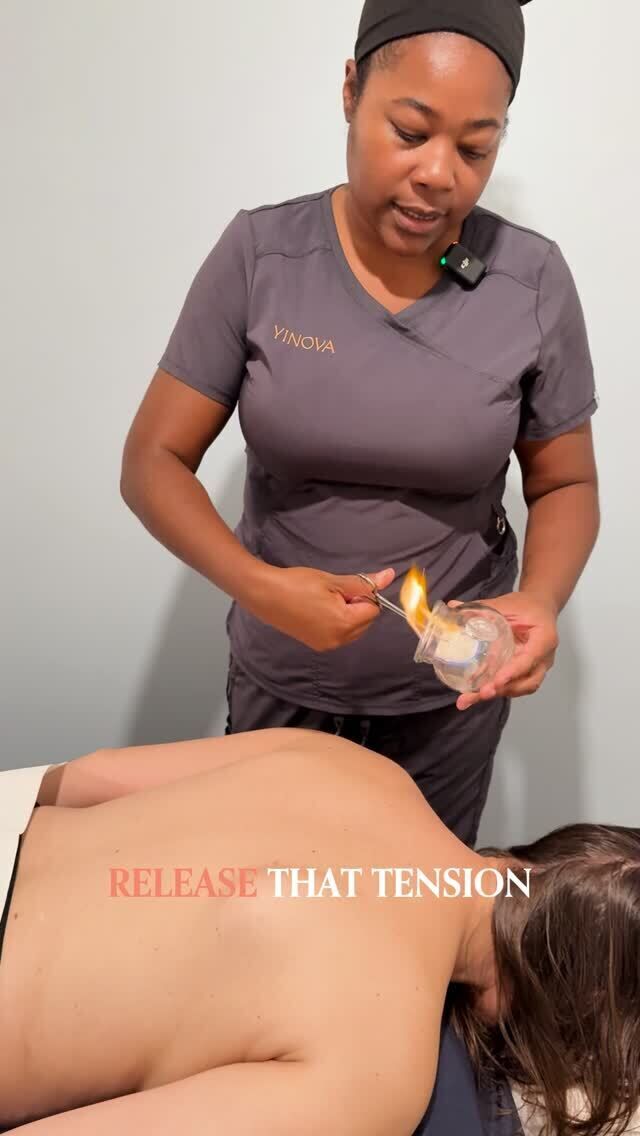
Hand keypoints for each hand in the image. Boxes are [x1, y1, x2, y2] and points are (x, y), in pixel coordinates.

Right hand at [248, 565, 395, 651]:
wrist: (265, 594)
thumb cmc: (296, 584)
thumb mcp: (333, 580)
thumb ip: (363, 583)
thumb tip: (389, 576)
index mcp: (344, 623)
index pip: (373, 610)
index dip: (363, 595)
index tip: (344, 587)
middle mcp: (338, 640)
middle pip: (366, 623)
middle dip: (357, 607)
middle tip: (333, 593)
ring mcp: (326, 645)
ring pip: (353, 629)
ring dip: (347, 615)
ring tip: (324, 601)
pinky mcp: (316, 645)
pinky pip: (339, 634)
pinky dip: (336, 622)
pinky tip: (318, 610)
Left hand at [449, 591, 558, 710]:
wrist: (539, 607)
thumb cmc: (525, 605)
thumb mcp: (506, 604)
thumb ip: (481, 608)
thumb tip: (452, 607)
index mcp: (544, 638)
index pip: (530, 659)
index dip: (513, 672)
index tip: (496, 682)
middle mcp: (544, 657)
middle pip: (528, 682)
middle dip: (503, 690)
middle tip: (481, 693)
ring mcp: (538, 667)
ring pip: (521, 688)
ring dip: (496, 694)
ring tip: (469, 698)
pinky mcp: (527, 673)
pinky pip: (514, 685)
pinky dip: (496, 690)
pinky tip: (474, 694)